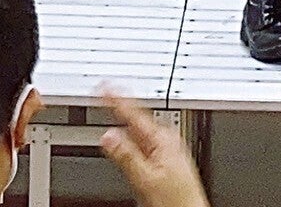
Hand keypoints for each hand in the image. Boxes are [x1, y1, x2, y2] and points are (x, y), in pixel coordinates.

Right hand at [99, 91, 209, 206]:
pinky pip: (146, 141)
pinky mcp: (168, 159)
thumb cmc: (176, 200)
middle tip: (105, 90)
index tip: (104, 86)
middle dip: (121, 105)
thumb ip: (126, 156)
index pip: (135, 113)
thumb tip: (108, 135)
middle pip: (138, 118)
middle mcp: (167, 139)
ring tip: (114, 104)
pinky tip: (129, 132)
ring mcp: (168, 148)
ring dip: (126, 119)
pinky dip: (133, 134)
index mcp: (163, 139)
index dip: (118, 99)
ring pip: (141, 130)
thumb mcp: (145, 178)